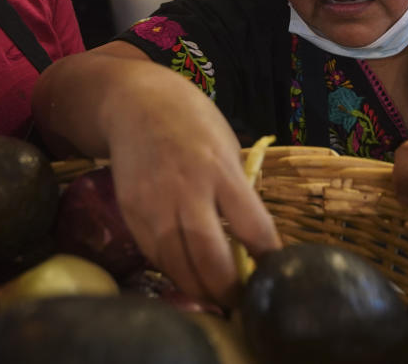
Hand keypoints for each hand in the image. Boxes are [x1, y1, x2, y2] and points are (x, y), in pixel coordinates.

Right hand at [104, 69, 280, 307]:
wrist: (135, 103)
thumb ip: (237, 190)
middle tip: (242, 304)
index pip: (254, 227)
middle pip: (209, 257)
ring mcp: (154, 204)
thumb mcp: (227, 147)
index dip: (268, 258)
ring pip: (177, 265)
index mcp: (221, 170)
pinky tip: (188, 277)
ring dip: (199, 290)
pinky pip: (155, 255)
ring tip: (216, 299)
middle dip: (228, 289)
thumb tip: (253, 238)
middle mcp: (187, 190)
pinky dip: (174, 272)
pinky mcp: (131, 213)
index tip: (276, 274)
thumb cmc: (192, 122)